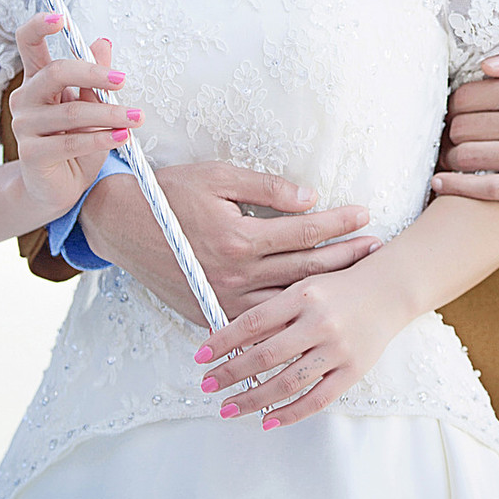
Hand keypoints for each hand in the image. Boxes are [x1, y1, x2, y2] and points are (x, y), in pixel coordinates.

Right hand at [10, 14, 139, 221]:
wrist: (59, 188)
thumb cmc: (76, 141)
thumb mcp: (91, 105)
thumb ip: (94, 78)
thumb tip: (104, 42)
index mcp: (37, 78)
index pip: (27, 42)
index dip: (39, 26)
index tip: (61, 18)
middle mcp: (24, 98)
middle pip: (55, 72)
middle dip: (94, 74)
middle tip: (124, 81)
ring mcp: (24, 126)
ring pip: (71, 111)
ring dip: (109, 114)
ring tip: (136, 117)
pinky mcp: (31, 154)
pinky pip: (70, 142)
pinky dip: (101, 138)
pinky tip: (123, 137)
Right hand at [80, 161, 380, 325]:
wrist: (121, 226)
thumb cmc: (170, 193)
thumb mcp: (218, 176)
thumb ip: (266, 188)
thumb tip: (309, 198)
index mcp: (240, 237)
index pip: (305, 231)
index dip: (339, 222)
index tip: (364, 214)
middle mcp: (236, 274)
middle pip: (305, 269)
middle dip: (345, 257)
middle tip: (376, 248)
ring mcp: (224, 298)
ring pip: (288, 300)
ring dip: (324, 289)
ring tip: (355, 280)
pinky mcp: (211, 312)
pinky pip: (258, 322)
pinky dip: (287, 318)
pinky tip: (309, 313)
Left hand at [194, 265, 401, 428]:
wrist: (389, 289)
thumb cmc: (338, 285)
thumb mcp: (304, 285)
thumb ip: (274, 309)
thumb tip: (230, 335)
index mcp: (302, 294)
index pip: (253, 322)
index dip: (222, 341)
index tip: (199, 357)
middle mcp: (319, 321)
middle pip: (265, 355)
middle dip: (231, 373)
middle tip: (207, 385)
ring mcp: (337, 348)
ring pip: (287, 382)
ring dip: (253, 399)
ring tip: (228, 408)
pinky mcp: (354, 370)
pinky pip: (317, 399)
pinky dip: (290, 413)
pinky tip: (268, 420)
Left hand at [433, 40, 498, 206]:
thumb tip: (483, 68)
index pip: (468, 96)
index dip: (454, 103)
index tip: (454, 109)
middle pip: (464, 127)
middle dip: (450, 129)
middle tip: (449, 133)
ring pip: (471, 156)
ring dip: (452, 156)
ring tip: (449, 154)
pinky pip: (489, 188)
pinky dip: (458, 186)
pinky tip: (440, 183)